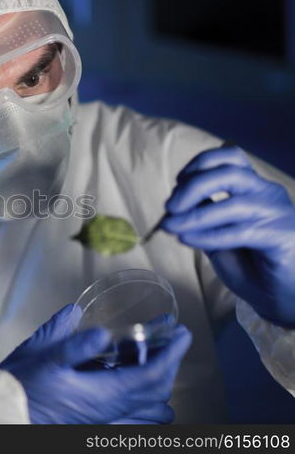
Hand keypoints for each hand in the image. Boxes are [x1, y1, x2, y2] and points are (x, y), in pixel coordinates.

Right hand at [0, 304, 191, 423]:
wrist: (8, 411)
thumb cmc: (23, 384)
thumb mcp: (45, 356)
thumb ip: (76, 342)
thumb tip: (103, 332)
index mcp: (104, 394)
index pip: (153, 375)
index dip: (172, 352)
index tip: (181, 331)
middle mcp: (111, 411)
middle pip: (157, 390)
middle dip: (169, 360)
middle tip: (171, 335)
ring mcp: (105, 417)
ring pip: (148, 405)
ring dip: (158, 380)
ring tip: (152, 354)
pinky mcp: (96, 418)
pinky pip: (134, 413)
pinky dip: (143, 395)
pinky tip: (130, 375)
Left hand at [162, 145, 294, 327]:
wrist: (282, 296)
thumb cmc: (252, 265)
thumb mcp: (218, 235)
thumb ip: (202, 216)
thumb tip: (173, 205)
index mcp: (254, 187)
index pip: (230, 157)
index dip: (200, 164)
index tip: (177, 184)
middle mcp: (268, 193)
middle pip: (230, 172)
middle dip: (193, 186)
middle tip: (170, 207)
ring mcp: (277, 213)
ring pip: (233, 203)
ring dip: (194, 215)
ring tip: (171, 227)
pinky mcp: (281, 236)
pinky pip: (239, 231)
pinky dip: (207, 234)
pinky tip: (188, 240)